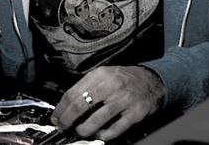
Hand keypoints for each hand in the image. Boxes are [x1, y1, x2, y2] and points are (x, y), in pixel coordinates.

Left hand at [50, 65, 164, 140]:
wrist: (152, 80)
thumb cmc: (124, 79)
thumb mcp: (104, 74)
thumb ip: (87, 86)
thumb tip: (67, 105)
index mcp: (99, 75)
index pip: (73, 93)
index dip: (61, 108)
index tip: (56, 117)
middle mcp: (110, 86)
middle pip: (80, 106)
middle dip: (68, 120)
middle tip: (62, 127)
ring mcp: (123, 100)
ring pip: (96, 119)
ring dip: (84, 129)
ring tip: (79, 132)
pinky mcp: (134, 113)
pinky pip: (115, 129)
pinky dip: (104, 135)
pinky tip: (99, 135)